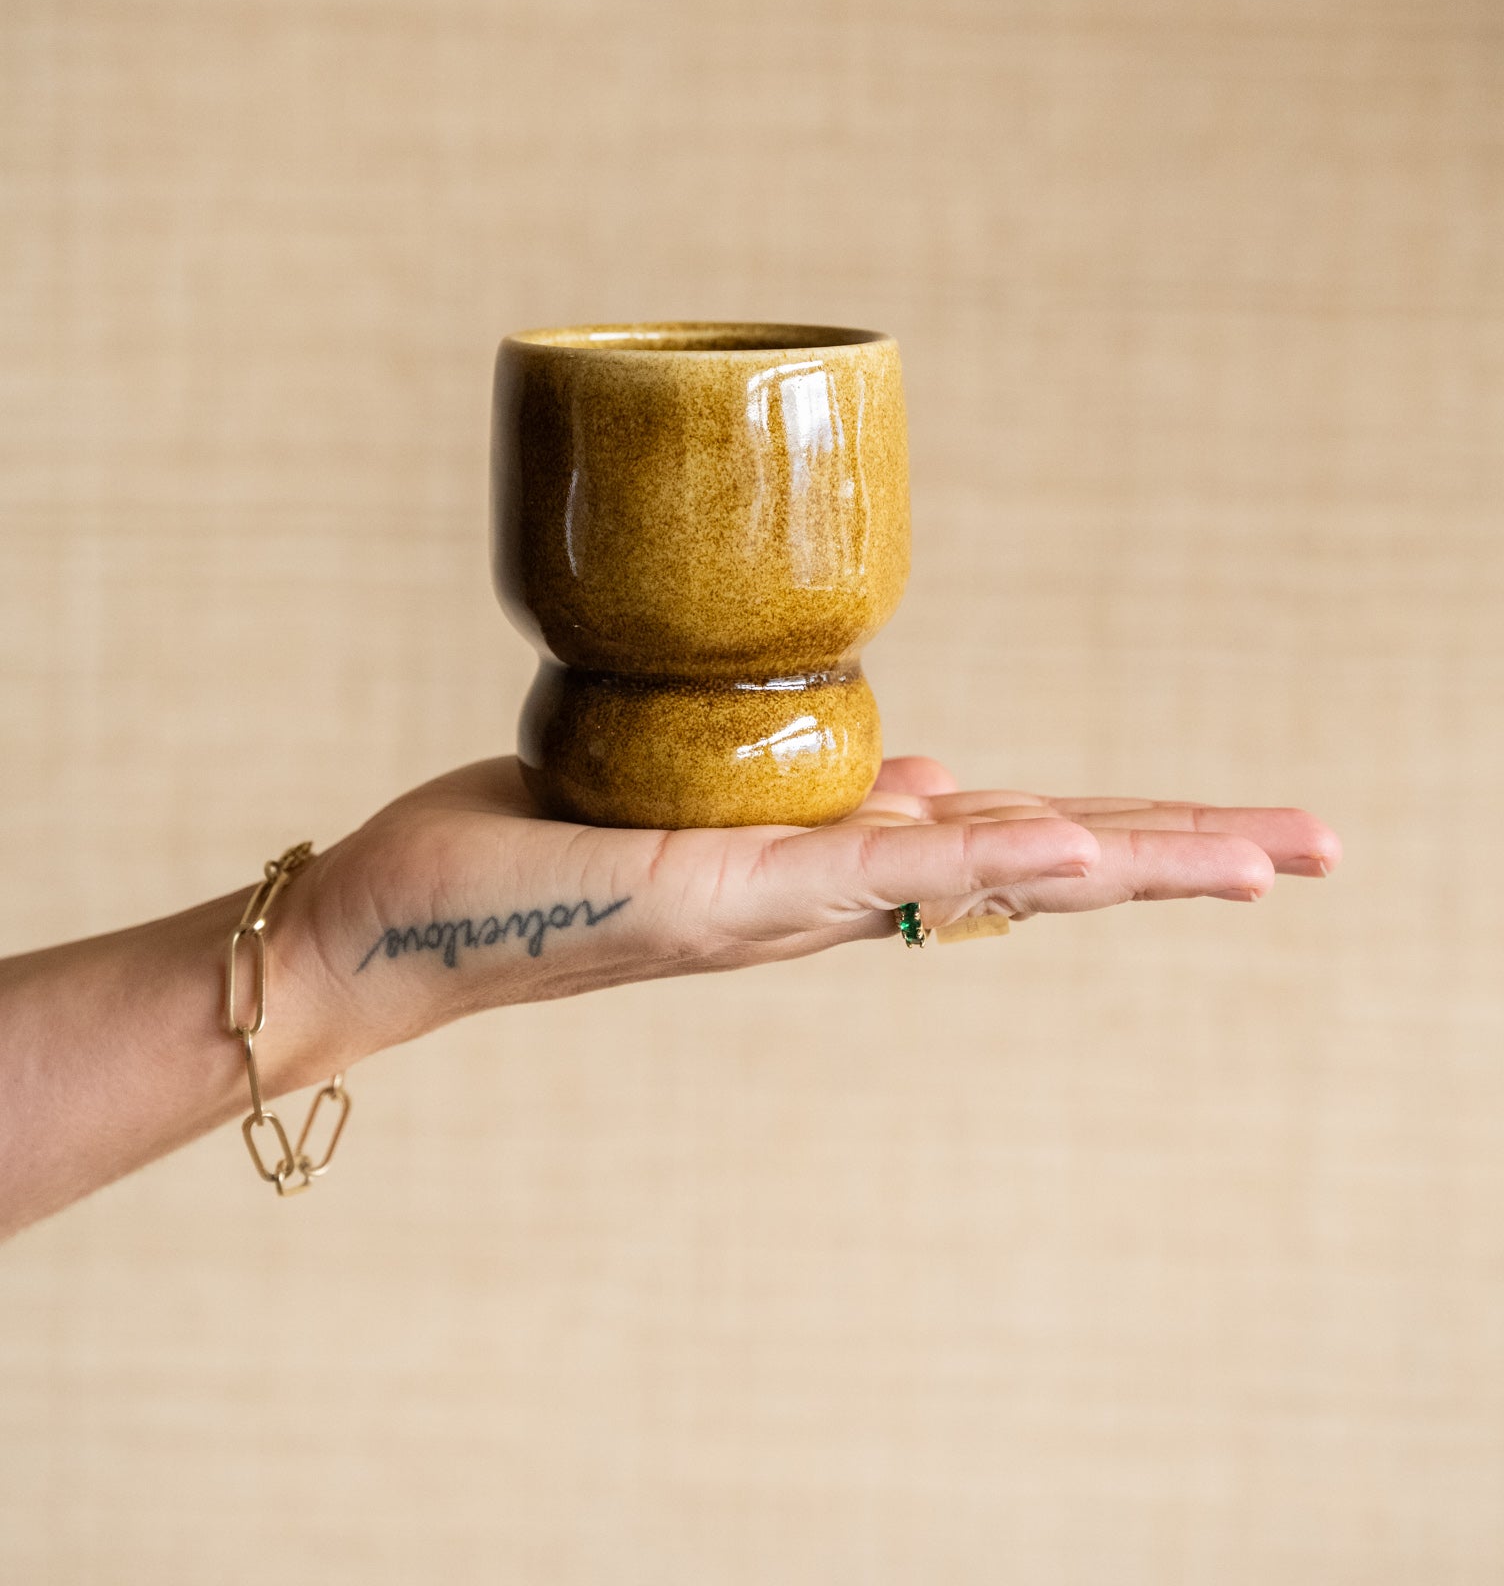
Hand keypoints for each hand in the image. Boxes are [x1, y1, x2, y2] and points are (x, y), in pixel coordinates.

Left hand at [294, 756, 1340, 1066]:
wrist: (384, 933)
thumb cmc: (526, 860)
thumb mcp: (689, 809)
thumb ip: (813, 801)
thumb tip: (932, 770)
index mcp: (822, 871)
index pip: (1005, 848)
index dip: (1133, 838)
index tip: (1249, 835)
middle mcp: (818, 905)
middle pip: (1031, 872)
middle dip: (1178, 860)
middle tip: (1319, 851)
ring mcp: (772, 910)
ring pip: (976, 873)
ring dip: (1125, 858)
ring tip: (1257, 853)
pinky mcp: (705, 896)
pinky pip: (857, 874)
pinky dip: (971, 856)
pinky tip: (1068, 841)